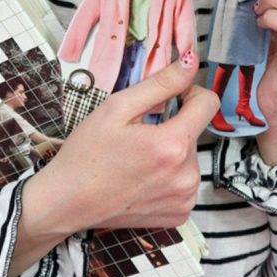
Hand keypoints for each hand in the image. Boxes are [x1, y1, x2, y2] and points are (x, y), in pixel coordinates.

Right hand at [10, 55, 217, 276]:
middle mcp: (187, 175)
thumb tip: (190, 62)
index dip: (189, 93)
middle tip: (138, 136)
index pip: (208, 103)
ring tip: (137, 159)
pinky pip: (185, 182)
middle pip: (194, 131)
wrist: (68, 202)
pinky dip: (169, 176)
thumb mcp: (117, 108)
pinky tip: (142, 179)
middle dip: (172, 127)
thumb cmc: (86, 153)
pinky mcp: (180, 214)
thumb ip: (160, 84)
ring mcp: (185, 198)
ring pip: (190, 157)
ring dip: (171, 152)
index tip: (169, 99)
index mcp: (173, 145)